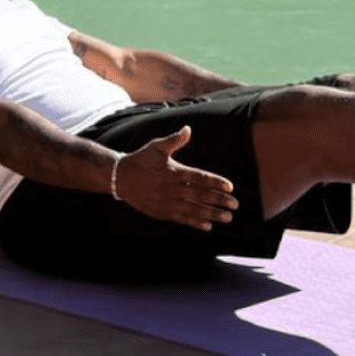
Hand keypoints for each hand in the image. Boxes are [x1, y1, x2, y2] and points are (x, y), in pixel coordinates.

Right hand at [117, 126, 237, 231]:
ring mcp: (166, 202)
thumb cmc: (141, 160)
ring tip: (227, 217)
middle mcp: (171, 189)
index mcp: (172, 172)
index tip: (230, 187)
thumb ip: (174, 140)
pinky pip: (181, 219)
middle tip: (235, 205)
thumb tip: (188, 129)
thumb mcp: (156, 146)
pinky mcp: (161, 212)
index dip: (215, 182)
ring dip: (211, 214)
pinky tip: (208, 226)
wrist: (119, 178)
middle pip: (199, 195)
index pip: (199, 177)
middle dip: (219, 200)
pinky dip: (194, 223)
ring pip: (193, 210)